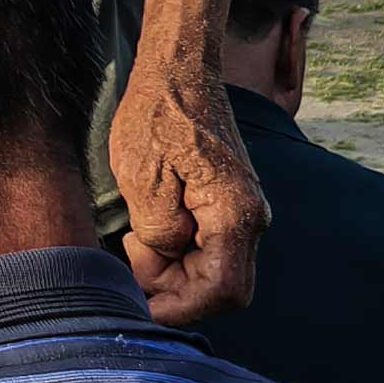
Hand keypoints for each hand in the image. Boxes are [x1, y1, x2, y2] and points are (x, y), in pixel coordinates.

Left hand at [111, 58, 266, 325]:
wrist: (178, 72)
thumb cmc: (156, 115)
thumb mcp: (141, 177)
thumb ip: (158, 232)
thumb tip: (168, 259)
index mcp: (235, 212)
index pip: (222, 291)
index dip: (181, 310)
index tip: (142, 308)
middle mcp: (250, 217)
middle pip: (223, 290)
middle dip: (176, 293)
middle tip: (133, 262)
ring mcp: (243, 212)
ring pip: (215, 273)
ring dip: (174, 274)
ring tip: (136, 240)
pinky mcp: (229, 206)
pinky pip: (210, 250)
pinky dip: (178, 256)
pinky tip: (148, 235)